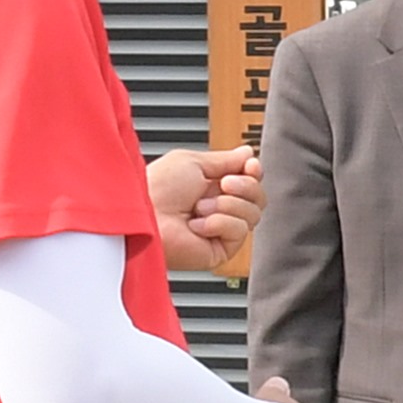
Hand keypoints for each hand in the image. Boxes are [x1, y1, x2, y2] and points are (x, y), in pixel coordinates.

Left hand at [146, 146, 263, 279]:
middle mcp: (218, 208)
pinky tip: (197, 225)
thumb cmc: (156, 188)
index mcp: (211, 186)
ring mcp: (220, 229)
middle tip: (223, 185)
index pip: (249, 180)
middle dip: (244, 187)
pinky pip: (239, 231)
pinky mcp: (220, 249)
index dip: (253, 172)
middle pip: (258, 197)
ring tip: (200, 208)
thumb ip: (225, 159)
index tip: (249, 165)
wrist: (144, 214)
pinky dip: (219, 223)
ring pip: (252, 214)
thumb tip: (247, 153)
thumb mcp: (193, 161)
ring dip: (226, 206)